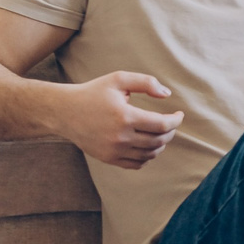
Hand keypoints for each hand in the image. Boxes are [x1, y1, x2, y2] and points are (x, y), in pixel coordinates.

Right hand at [61, 71, 183, 169]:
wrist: (64, 112)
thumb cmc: (93, 92)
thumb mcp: (118, 79)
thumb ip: (145, 83)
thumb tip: (167, 95)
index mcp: (125, 116)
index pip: (162, 125)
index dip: (176, 120)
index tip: (179, 114)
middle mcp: (120, 137)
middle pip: (159, 141)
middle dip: (170, 131)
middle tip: (170, 122)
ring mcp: (114, 150)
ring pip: (149, 154)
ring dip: (160, 144)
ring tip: (160, 132)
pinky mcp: (108, 158)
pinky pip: (136, 164)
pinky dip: (147, 156)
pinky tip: (147, 144)